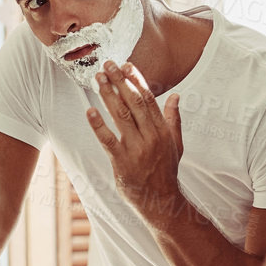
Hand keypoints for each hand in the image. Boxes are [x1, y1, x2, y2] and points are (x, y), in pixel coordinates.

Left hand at [87, 61, 184, 221]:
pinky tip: (90, 111)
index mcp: (162, 130)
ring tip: (98, 79)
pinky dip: (98, 125)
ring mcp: (136, 149)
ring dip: (108, 95)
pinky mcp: (121, 161)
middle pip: (134, 102)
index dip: (137, 80)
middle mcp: (150, 136)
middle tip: (108, 65)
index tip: (127, 65)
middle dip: (120, 81)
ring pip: (120, 116)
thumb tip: (176, 96)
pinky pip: (108, 140)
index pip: (149, 99)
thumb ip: (173, 119)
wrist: (161, 200)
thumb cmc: (166, 170)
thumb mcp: (176, 144)